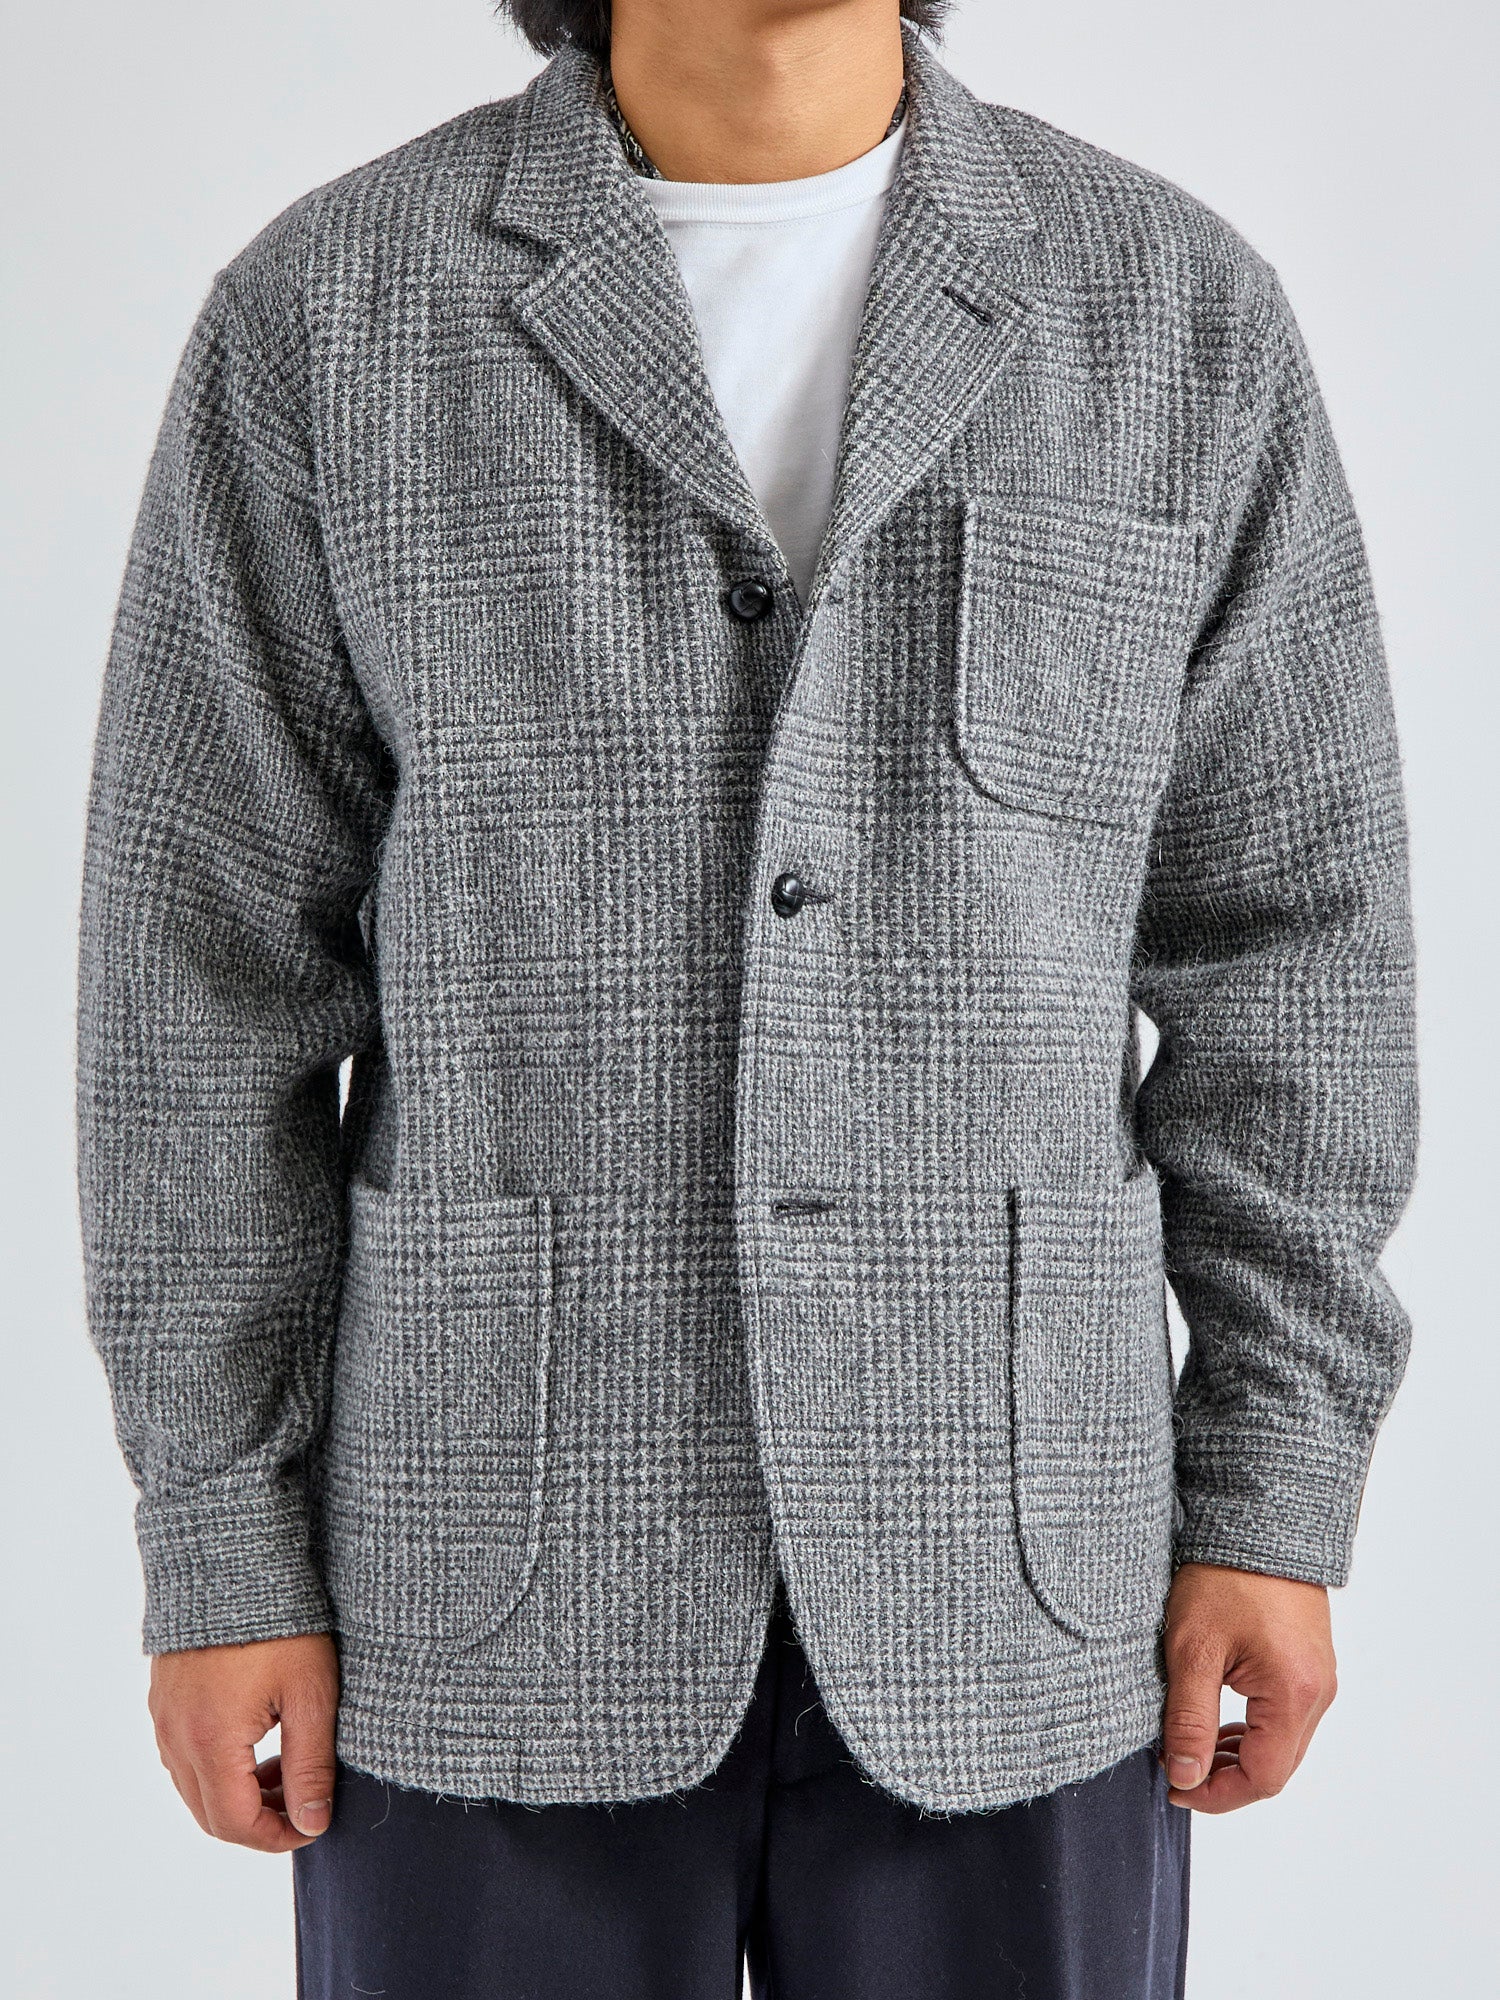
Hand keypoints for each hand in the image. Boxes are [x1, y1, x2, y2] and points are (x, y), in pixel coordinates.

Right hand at [148, 1632, 340, 1850]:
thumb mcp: (310, 1694)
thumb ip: (311, 1765)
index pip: (234, 1824)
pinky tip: (258, 1740)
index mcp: (209, 1741)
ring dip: (238, 1793)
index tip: (313, 1825)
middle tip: (303, 1801)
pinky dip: (218, 1766)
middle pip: (209, 1813)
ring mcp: (164, 1716)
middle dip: (258, 1820)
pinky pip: (183, 1754)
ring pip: (194, 1786)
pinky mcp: (164, 1697)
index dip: (277, 1837)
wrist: (233, 1560)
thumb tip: (312, 1824)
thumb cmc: (280, 1622)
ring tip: (287, 1766)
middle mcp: (175, 1736)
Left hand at [1159, 1562, 1336, 1812]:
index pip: (1263, 1778)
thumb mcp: (1192, 1650)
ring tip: (1189, 1746)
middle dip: (1225, 1778)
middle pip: (1276, 1767)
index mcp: (1294, 1693)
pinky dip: (1251, 1729)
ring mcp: (1318, 1677)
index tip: (1176, 1787)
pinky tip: (1216, 1720)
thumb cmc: (1222, 1575)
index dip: (1217, 1794)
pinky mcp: (1309, 1663)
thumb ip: (1190, 1721)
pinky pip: (1284, 1716)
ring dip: (1237, 1754)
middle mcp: (1318, 1692)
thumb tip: (1186, 1778)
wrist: (1255, 1519)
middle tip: (1175, 1768)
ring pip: (1281, 1744)